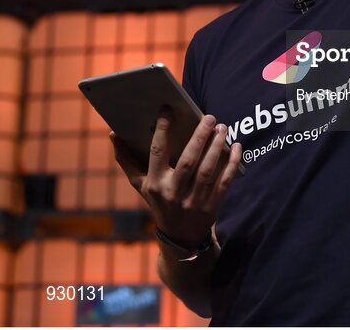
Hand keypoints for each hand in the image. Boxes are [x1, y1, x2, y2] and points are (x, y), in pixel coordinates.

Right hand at [110, 108, 242, 248]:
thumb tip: (113, 134)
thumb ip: (127, 160)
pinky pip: (224, 182)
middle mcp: (173, 193)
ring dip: (216, 147)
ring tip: (222, 127)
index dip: (162, 131)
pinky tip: (236, 146)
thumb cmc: (160, 201)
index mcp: (155, 184)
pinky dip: (231, 164)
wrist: (179, 239)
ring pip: (207, 170)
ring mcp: (193, 202)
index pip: (157, 153)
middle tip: (209, 116)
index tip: (168, 110)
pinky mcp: (211, 207)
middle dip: (199, 137)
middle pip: (188, 160)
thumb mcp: (142, 185)